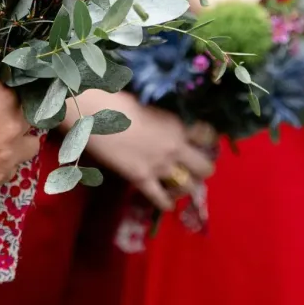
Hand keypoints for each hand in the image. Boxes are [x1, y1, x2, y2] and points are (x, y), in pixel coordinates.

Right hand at [0, 60, 39, 191]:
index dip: (17, 94)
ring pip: (29, 146)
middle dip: (17, 116)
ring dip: (18, 141)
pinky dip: (2, 162)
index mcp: (7, 95)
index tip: (4, 97)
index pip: (29, 92)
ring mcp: (8, 154)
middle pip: (31, 119)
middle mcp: (14, 124)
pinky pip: (12, 168)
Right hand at [74, 91, 214, 211]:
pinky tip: (167, 204)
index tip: (202, 141)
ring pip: (188, 187)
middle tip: (195, 168)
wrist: (97, 113)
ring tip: (181, 185)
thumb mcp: (149, 106)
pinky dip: (165, 203)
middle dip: (203, 169)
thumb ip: (160, 120)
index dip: (206, 140)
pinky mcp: (142, 179)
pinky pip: (159, 198)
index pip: (207, 136)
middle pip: (205, 167)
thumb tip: (160, 125)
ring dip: (186, 186)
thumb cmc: (119, 100)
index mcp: (178, 125)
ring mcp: (160, 166)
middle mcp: (175, 147)